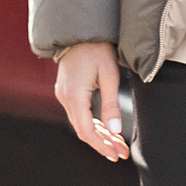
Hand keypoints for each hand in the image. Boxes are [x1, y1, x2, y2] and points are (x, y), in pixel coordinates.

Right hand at [55, 41, 128, 161]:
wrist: (80, 31)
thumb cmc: (97, 49)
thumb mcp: (109, 75)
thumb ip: (111, 104)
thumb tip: (115, 131)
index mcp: (75, 96)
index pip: (86, 131)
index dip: (101, 146)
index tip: (115, 155)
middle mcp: (65, 98)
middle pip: (83, 130)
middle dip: (103, 143)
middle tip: (121, 153)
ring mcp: (64, 94)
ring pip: (81, 123)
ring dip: (99, 135)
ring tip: (118, 144)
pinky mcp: (67, 91)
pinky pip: (79, 114)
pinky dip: (92, 124)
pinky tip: (106, 129)